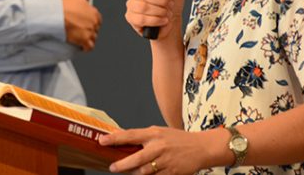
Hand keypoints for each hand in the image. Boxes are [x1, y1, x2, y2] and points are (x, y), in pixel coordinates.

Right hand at [63, 0, 101, 50]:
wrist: (56, 16)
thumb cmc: (65, 5)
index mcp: (94, 12)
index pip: (98, 20)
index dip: (92, 21)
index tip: (85, 22)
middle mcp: (94, 23)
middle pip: (96, 29)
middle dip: (90, 30)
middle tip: (81, 30)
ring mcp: (90, 32)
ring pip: (93, 38)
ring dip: (89, 39)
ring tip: (81, 38)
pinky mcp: (84, 40)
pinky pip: (89, 47)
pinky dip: (87, 48)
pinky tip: (82, 47)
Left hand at [99, 126, 219, 173]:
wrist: (201, 147)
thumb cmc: (178, 139)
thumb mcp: (159, 132)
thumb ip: (142, 136)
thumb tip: (121, 136)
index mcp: (154, 133)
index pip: (130, 135)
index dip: (115, 138)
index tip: (102, 141)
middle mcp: (159, 146)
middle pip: (136, 158)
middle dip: (122, 164)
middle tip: (113, 167)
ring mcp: (165, 161)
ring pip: (144, 171)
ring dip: (133, 173)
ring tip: (127, 171)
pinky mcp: (171, 173)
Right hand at [125, 0, 185, 39]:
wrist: (171, 21)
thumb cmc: (172, 4)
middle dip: (162, 0)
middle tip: (170, 4)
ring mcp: (131, 5)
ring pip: (143, 7)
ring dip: (160, 11)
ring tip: (167, 12)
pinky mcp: (131, 18)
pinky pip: (141, 19)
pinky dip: (156, 20)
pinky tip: (163, 20)